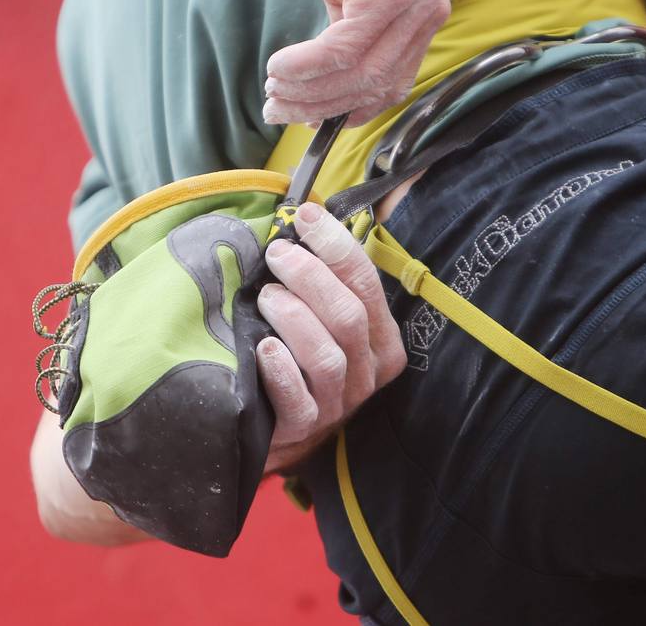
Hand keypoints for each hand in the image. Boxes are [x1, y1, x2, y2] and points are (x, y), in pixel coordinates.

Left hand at [256, 203, 406, 471]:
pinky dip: (281, 370)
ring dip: (295, 317)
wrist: (282, 430)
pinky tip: (263, 348)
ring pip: (327, 355)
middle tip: (278, 254)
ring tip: (266, 297)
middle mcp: (367, 372)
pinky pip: (297, 398)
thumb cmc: (303, 358)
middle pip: (348, 316)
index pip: (367, 283)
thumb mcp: (327, 321)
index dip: (336, 246)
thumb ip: (327, 281)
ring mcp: (339, 402)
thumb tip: (304, 217)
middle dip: (311, 276)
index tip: (306, 215)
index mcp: (382, 339)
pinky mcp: (305, 427)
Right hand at [263, 0, 450, 127]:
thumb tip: (318, 88)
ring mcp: (413, 7)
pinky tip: (281, 66)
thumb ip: (344, 38)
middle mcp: (426, 17)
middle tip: (277, 108)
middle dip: (318, 107)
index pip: (389, 87)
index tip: (306, 117)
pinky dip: (307, 65)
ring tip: (274, 88)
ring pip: (357, 74)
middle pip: (372, 88)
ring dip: (307, 90)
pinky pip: (343, 49)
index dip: (345, 110)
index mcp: (421, 21)